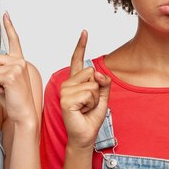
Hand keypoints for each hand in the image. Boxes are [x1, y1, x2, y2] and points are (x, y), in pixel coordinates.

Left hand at [0, 12, 36, 125]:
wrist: (23, 113)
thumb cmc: (12, 98)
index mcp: (19, 60)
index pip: (14, 40)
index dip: (9, 26)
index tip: (6, 13)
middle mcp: (20, 61)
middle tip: (4, 85)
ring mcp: (17, 67)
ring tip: (6, 89)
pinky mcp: (12, 75)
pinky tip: (6, 91)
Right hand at [59, 30, 110, 150]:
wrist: (85, 136)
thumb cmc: (91, 117)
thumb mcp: (103, 97)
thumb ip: (103, 82)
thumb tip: (98, 73)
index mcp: (76, 81)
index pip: (77, 60)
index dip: (81, 45)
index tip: (84, 32)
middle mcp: (68, 83)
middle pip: (92, 72)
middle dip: (98, 89)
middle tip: (90, 103)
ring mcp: (65, 91)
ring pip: (92, 84)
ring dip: (95, 99)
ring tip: (86, 108)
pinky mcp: (66, 99)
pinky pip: (88, 94)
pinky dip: (91, 104)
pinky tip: (82, 111)